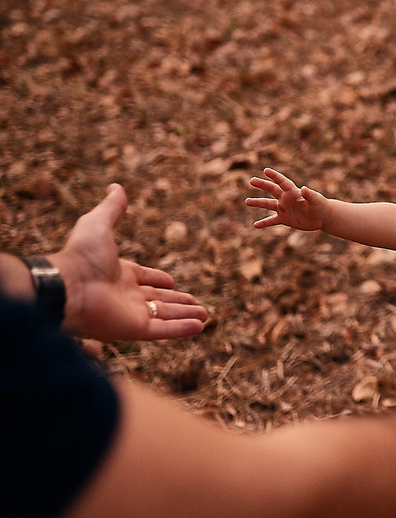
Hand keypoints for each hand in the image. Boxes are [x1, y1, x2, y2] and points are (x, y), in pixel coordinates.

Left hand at [49, 184, 208, 340]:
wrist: (68, 287)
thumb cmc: (80, 256)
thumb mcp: (98, 224)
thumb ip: (111, 209)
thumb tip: (116, 186)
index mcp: (118, 274)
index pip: (143, 279)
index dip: (158, 280)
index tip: (172, 282)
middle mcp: (125, 296)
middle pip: (158, 300)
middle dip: (178, 302)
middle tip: (198, 304)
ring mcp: (131, 314)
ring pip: (165, 316)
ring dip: (185, 315)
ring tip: (206, 316)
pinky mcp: (135, 329)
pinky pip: (163, 331)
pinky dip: (182, 329)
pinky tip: (199, 327)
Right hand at [246, 167, 330, 231]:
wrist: (322, 217)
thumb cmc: (320, 206)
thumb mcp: (316, 200)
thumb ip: (310, 194)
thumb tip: (304, 188)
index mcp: (293, 192)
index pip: (282, 182)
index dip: (275, 176)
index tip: (265, 170)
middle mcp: (286, 199)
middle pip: (272, 190)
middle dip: (262, 184)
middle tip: (251, 180)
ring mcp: (285, 209)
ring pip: (268, 205)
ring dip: (258, 203)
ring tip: (247, 201)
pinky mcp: (285, 219)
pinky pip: (272, 221)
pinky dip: (264, 223)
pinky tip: (255, 225)